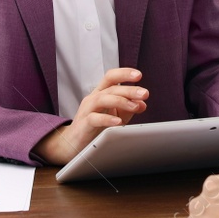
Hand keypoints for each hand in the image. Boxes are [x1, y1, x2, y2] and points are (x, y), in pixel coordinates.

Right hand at [31, 67, 148, 165]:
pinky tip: (119, 121)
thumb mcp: (116, 115)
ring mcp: (87, 110)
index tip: (138, 75)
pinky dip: (107, 119)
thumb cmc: (95, 127)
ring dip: (121, 101)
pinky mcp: (83, 124)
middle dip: (129, 89)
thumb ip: (128, 108)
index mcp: (100, 93)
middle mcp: (93, 98)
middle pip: (111, 88)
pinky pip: (94, 118)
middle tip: (144, 93)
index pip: (111, 77)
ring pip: (103, 99)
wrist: (74, 144)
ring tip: (135, 106)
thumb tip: (142, 103)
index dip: (124, 73)